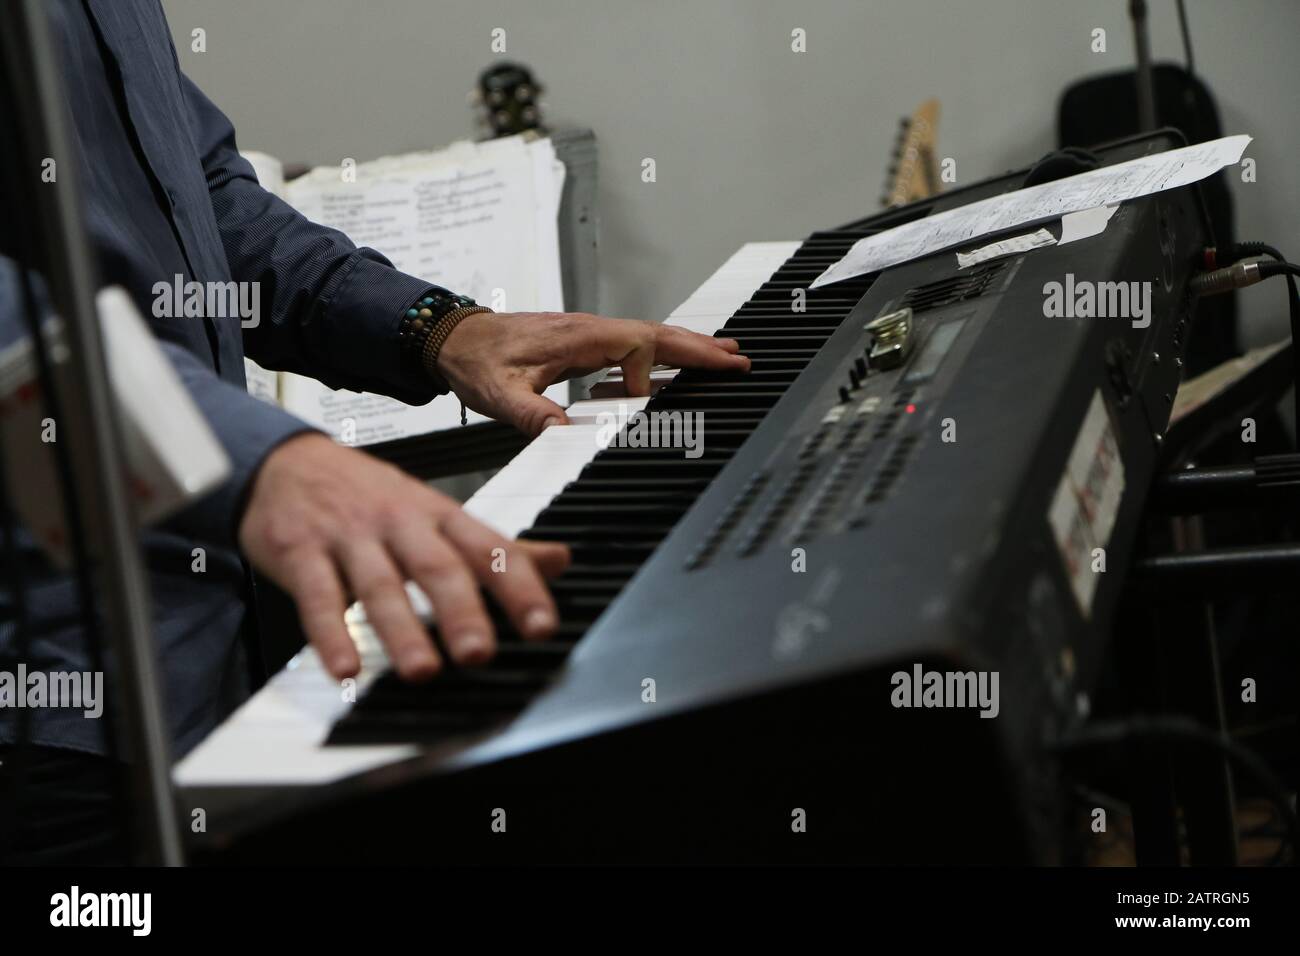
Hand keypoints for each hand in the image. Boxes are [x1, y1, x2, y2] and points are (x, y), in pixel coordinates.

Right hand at [238, 433, 569, 680]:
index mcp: (439, 515)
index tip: (541, 625)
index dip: (518, 586)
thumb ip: (494, 545)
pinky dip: (330, 633)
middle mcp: (400, 523)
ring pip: (380, 583)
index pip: (488, 549)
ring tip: (422, 671)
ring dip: (401, 629)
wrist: (288, 462)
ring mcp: (350, 537)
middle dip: (461, 610)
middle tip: (480, 652)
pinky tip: (344, 668)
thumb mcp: (437, 513)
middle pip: (436, 565)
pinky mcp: (301, 553)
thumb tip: (560, 561)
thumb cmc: (370, 497)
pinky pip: (317, 595)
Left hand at [436, 311, 749, 435]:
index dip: (659, 370)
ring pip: (650, 337)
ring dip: (688, 347)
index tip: (663, 396)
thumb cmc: (476, 361)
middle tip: (738, 360)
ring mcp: (590, 335)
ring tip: (725, 355)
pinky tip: (674, 365)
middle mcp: (591, 331)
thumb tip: (563, 434)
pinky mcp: (584, 344)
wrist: (453, 338)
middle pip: (659, 335)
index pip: (640, 345)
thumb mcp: (499, 394)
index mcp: (580, 337)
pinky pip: (634, 346)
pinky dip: (663, 353)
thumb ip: (532, 414)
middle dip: (700, 348)